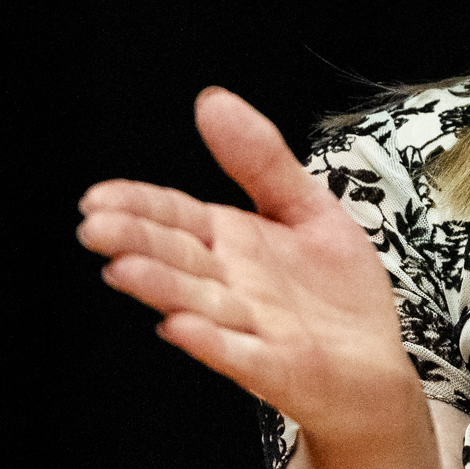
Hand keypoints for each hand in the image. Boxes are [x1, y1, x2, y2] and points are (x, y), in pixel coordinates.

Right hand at [77, 88, 420, 446]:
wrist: (374, 369)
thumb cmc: (335, 296)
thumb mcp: (307, 208)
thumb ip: (261, 161)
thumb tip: (212, 100)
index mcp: (232, 244)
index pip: (176, 217)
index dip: (138, 206)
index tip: (98, 197)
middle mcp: (232, 285)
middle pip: (177, 258)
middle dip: (137, 242)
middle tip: (95, 228)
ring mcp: (251, 328)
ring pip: (199, 303)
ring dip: (162, 287)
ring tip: (124, 269)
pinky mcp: (278, 367)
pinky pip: (240, 354)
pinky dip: (212, 341)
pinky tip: (181, 327)